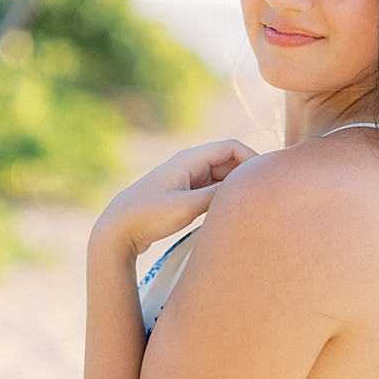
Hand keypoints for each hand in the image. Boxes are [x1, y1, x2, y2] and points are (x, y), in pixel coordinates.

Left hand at [92, 140, 256, 257]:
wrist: (115, 231)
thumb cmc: (148, 215)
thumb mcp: (188, 206)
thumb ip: (219, 195)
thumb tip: (247, 189)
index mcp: (189, 159)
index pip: (232, 147)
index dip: (252, 159)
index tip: (264, 181)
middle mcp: (189, 165)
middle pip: (230, 161)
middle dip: (246, 175)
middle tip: (260, 198)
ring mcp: (187, 180)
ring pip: (222, 177)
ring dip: (235, 188)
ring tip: (246, 207)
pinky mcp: (184, 194)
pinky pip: (213, 190)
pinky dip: (224, 198)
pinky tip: (229, 214)